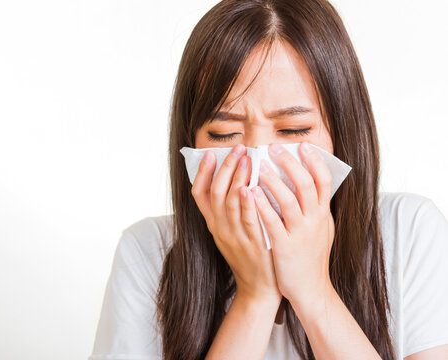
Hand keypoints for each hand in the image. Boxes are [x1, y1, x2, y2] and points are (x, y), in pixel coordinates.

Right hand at [191, 144, 281, 303]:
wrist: (258, 287)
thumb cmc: (248, 255)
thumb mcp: (231, 232)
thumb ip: (231, 208)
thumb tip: (237, 179)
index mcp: (213, 223)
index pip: (199, 194)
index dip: (202, 173)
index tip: (209, 153)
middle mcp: (219, 228)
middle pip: (216, 192)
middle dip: (225, 167)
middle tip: (237, 148)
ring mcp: (234, 236)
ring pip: (230, 201)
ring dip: (237, 178)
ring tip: (247, 158)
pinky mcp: (251, 243)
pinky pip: (247, 219)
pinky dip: (247, 202)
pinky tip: (252, 187)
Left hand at [251, 142, 334, 305]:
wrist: (310, 290)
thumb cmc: (312, 257)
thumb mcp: (322, 229)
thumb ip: (317, 208)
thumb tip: (311, 184)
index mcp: (323, 214)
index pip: (324, 181)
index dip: (315, 162)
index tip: (303, 146)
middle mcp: (315, 221)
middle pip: (306, 185)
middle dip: (290, 164)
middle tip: (274, 148)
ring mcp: (300, 234)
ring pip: (289, 201)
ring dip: (274, 181)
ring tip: (259, 164)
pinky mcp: (284, 247)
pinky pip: (272, 222)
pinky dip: (262, 205)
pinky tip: (250, 191)